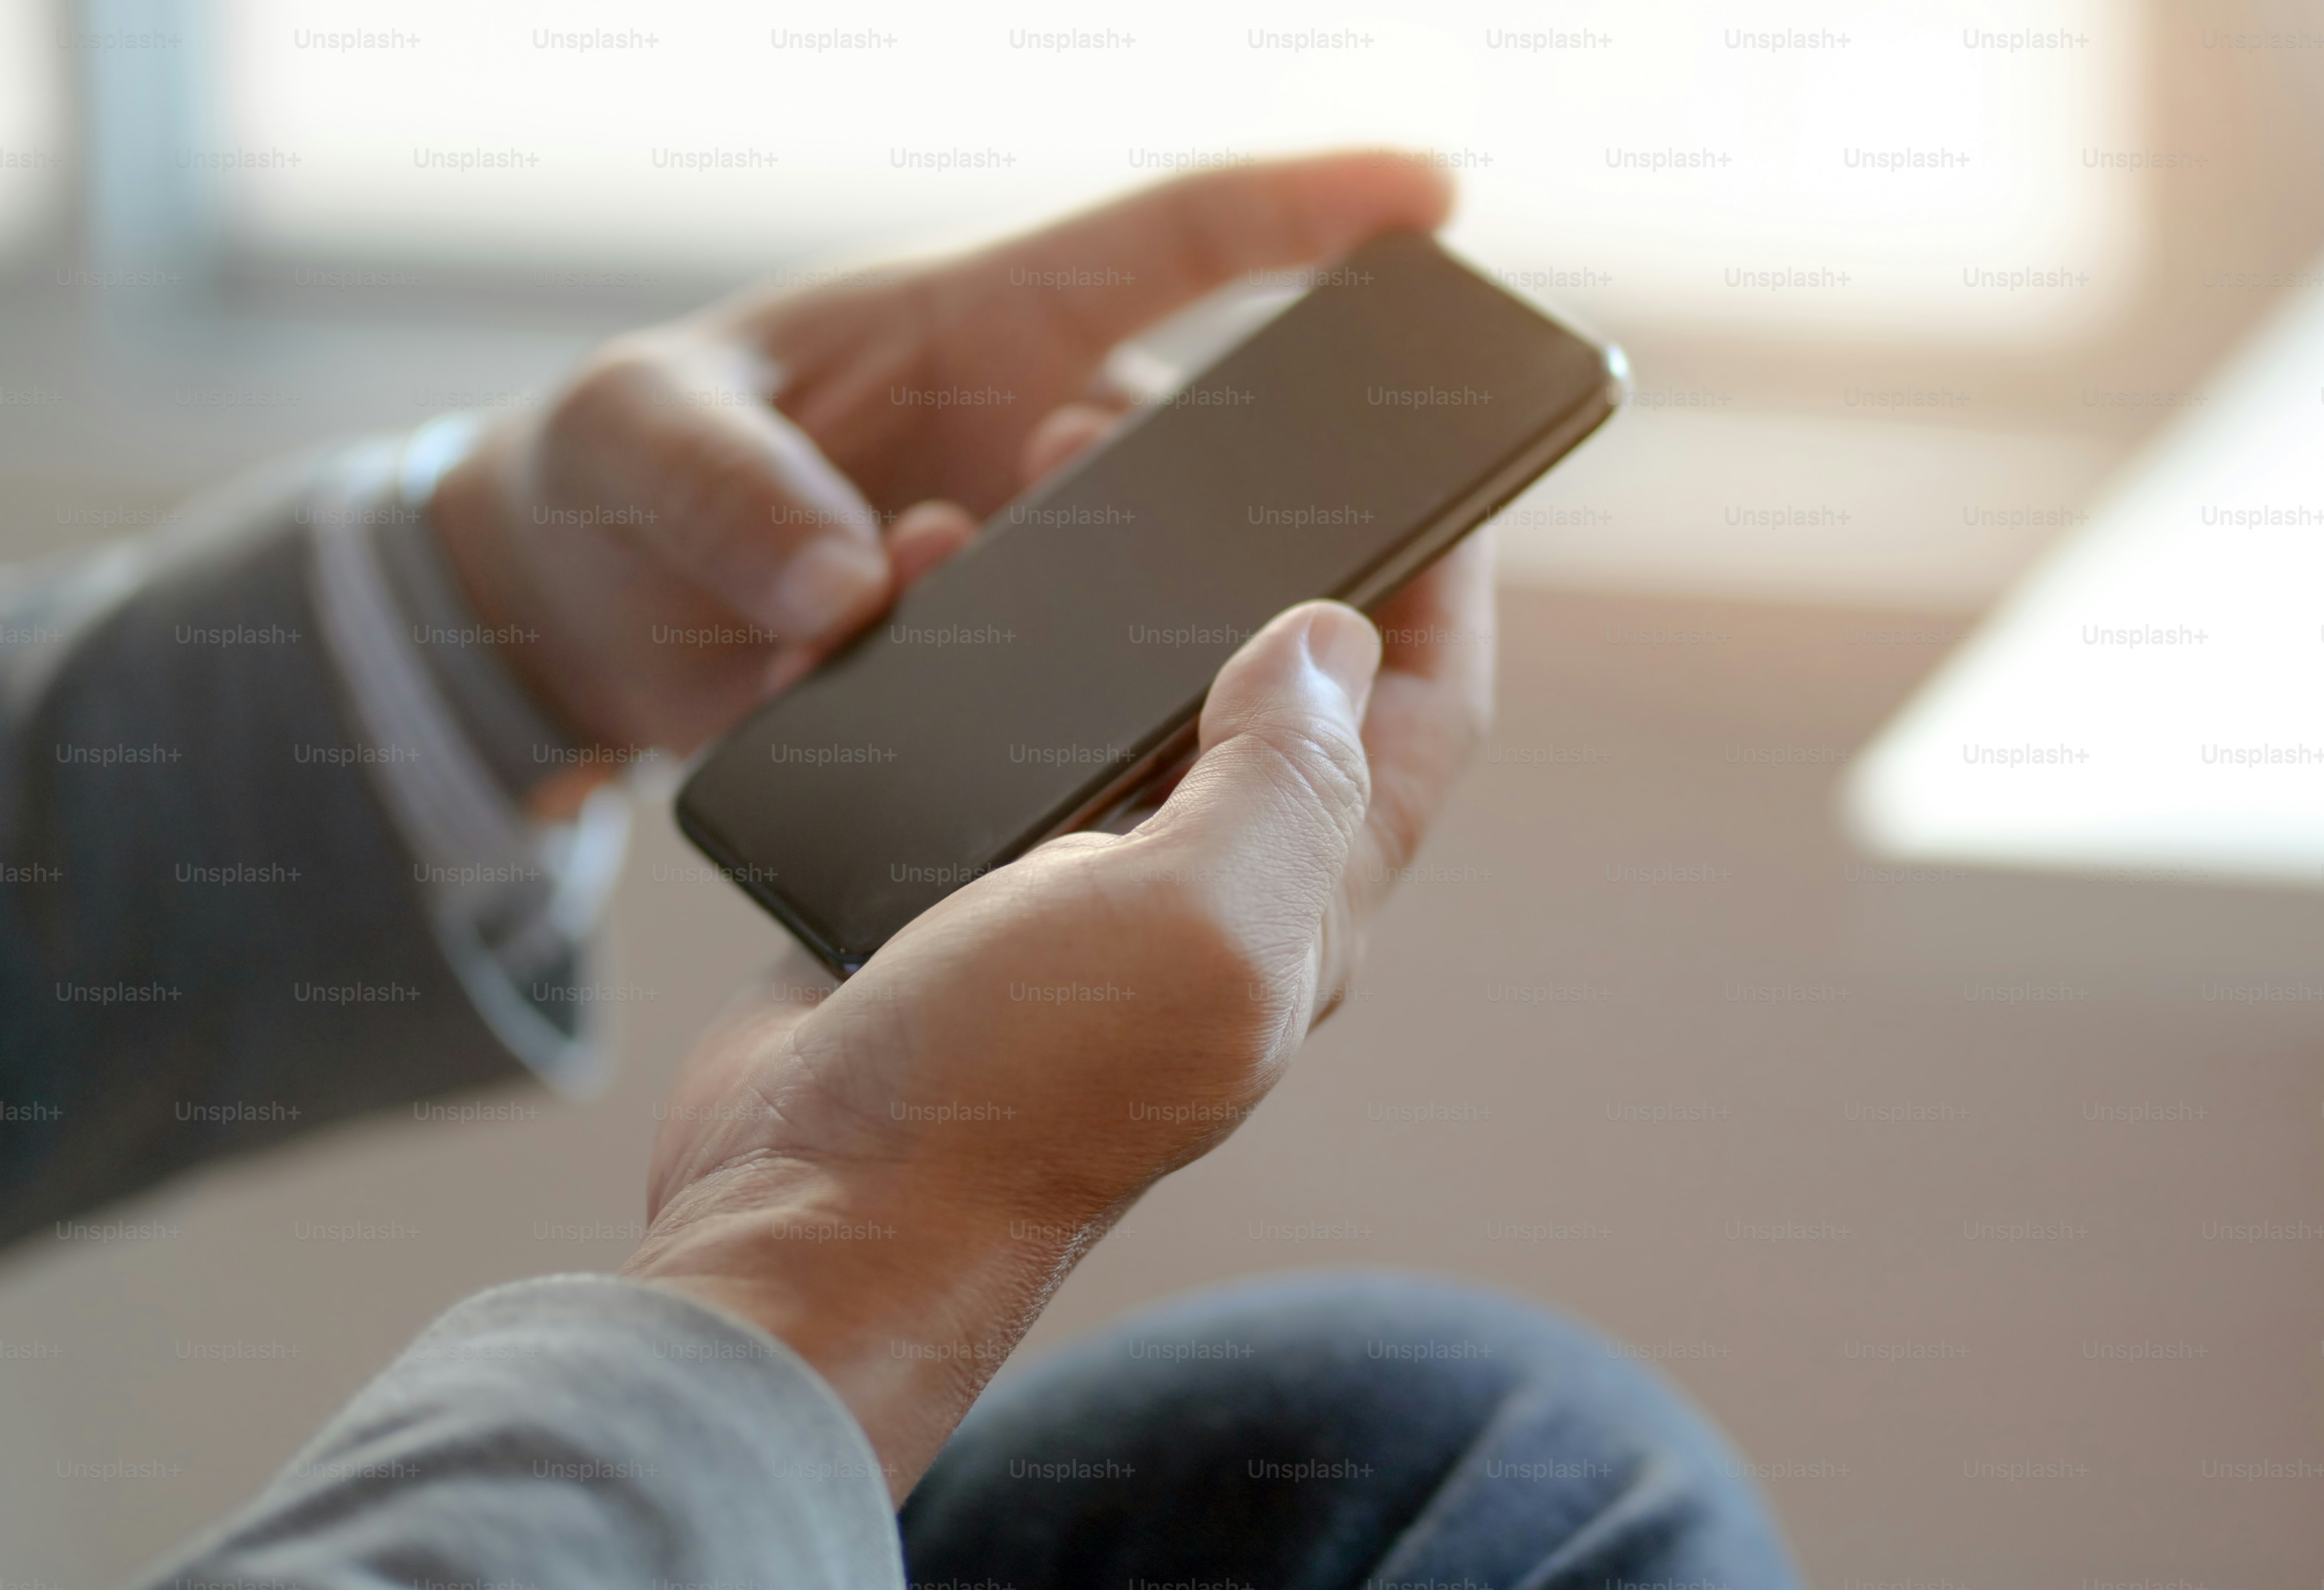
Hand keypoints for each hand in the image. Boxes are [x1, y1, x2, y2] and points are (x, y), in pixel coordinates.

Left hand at [426, 151, 1453, 758]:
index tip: (1428, 198)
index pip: (1176, 243)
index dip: (1309, 210)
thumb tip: (848, 593)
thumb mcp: (631, 442)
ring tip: (944, 623)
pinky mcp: (1004, 672)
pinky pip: (1071, 703)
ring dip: (1092, 638)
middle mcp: (1038, 440)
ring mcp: (1033, 564)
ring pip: (1153, 600)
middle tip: (1134, 544)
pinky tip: (912, 716)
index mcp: (983, 327)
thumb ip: (728, 495)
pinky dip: (1025, 728)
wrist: (569, 615)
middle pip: (1207, 450)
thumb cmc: (610, 476)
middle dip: (1222, 500)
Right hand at [618, 534, 1495, 1495]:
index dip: (1445, 588)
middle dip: (1253, 547)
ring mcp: (1083, 891)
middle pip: (1279, 686)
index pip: (1422, 720)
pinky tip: (923, 585)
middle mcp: (1210, 894)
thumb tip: (1330, 638)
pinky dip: (971, 646)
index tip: (1443, 468)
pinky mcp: (963, 889)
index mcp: (1301, 902)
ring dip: (1103, 581)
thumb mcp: (1193, 922)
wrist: (810, 1214)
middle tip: (1184, 435)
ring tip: (1042, 479)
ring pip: (1125, 694)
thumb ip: (1283, 780)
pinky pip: (992, 737)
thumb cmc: (1012, 1090)